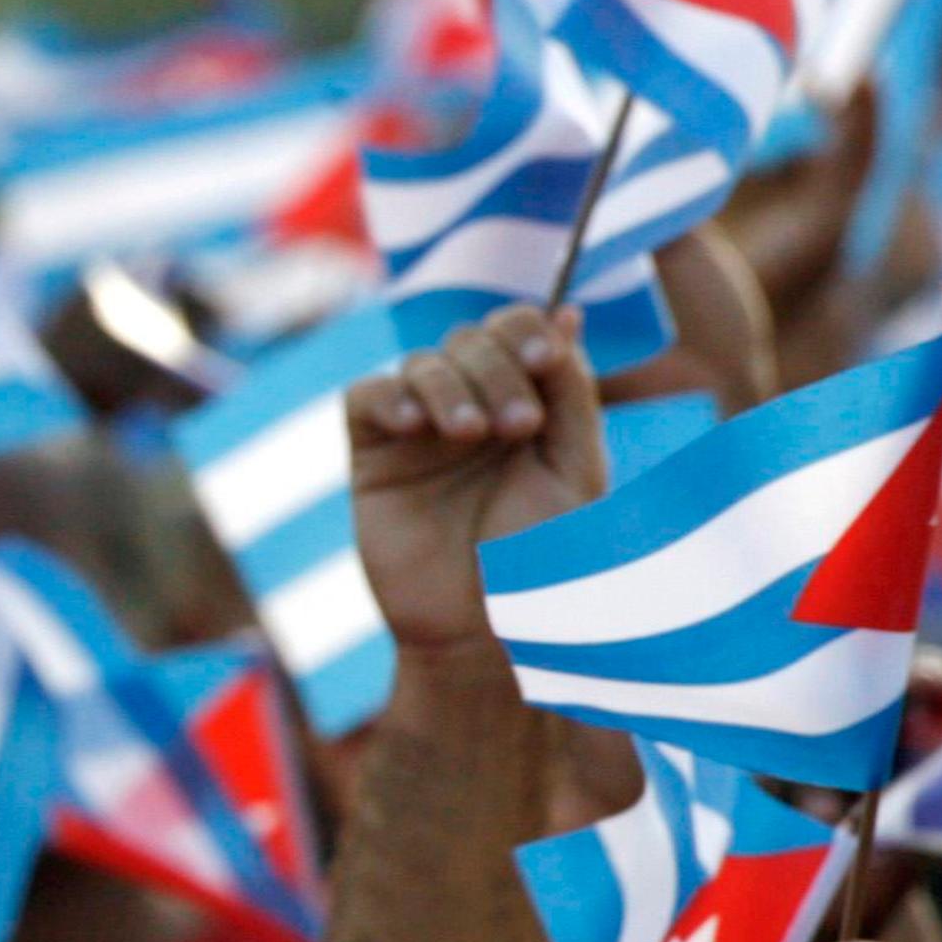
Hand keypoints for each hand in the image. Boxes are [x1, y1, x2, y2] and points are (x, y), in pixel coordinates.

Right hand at [344, 304, 608, 655]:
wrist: (483, 629)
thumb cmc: (542, 560)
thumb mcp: (575, 468)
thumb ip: (572, 392)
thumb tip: (568, 312)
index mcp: (527, 402)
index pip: (517, 329)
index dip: (527, 330)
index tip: (545, 361)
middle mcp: (472, 406)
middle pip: (471, 338)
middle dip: (496, 369)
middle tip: (516, 427)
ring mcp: (418, 430)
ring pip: (421, 362)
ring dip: (449, 385)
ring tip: (468, 434)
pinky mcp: (372, 457)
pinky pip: (366, 397)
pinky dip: (390, 397)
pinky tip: (416, 427)